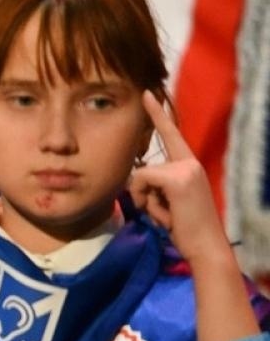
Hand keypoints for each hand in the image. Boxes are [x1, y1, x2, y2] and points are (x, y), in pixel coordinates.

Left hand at [130, 91, 229, 267]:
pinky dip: (146, 201)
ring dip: (146, 202)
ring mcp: (186, 167)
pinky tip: (167, 214)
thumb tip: (134, 179)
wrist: (206, 246)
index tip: (146, 94)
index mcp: (188, 165)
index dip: (158, 114)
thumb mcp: (168, 202)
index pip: (171, 135)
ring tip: (168, 216)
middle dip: (143, 196)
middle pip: (143, 169)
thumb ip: (155, 186)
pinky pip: (143, 182)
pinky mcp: (179, 178)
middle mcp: (189, 162)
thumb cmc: (186, 229)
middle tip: (165, 214)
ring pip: (141, 177)